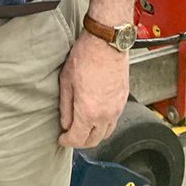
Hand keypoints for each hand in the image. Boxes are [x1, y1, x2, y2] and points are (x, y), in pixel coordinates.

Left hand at [58, 32, 128, 147]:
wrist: (106, 44)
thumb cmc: (85, 57)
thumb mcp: (66, 81)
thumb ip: (65, 106)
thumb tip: (65, 123)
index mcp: (88, 112)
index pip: (78, 138)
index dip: (67, 141)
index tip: (62, 139)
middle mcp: (105, 115)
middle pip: (94, 141)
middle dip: (80, 142)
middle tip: (71, 135)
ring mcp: (117, 109)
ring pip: (106, 133)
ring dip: (94, 135)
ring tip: (83, 128)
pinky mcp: (123, 101)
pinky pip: (114, 121)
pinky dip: (104, 125)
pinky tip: (96, 117)